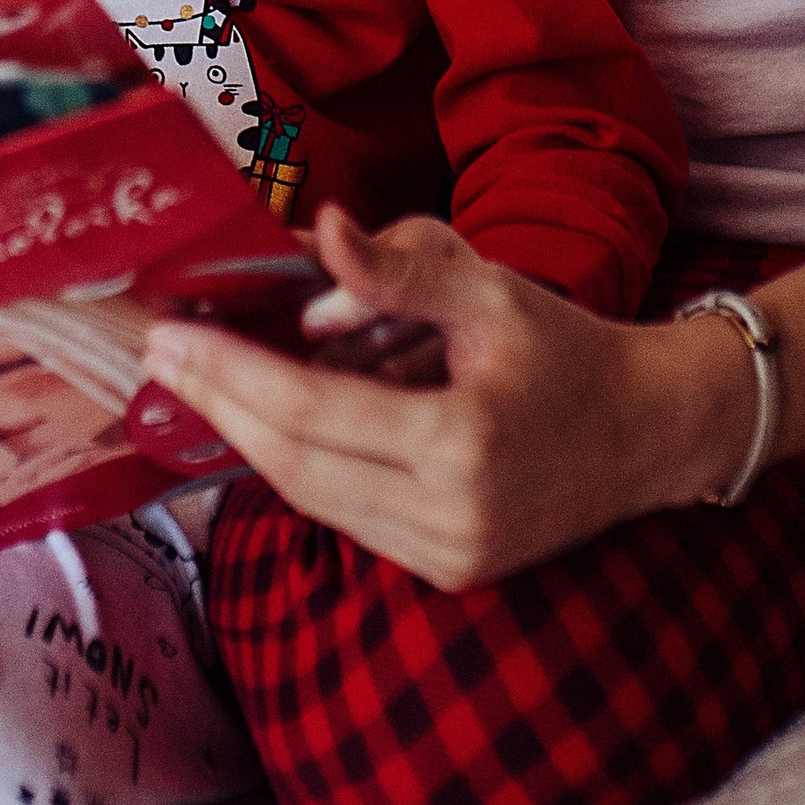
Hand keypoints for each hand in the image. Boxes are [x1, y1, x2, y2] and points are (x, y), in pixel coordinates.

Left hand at [144, 209, 758, 590]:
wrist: (646, 435)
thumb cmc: (567, 351)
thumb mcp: (490, 291)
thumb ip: (400, 268)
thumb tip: (318, 233)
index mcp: (463, 442)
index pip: (312, 412)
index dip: (230, 375)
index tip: (168, 338)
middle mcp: (450, 515)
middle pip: (295, 464)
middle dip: (218, 406)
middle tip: (158, 358)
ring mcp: (447, 555)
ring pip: (311, 496)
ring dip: (248, 437)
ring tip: (199, 380)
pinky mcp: (445, 571)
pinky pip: (345, 513)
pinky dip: (300, 464)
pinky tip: (267, 419)